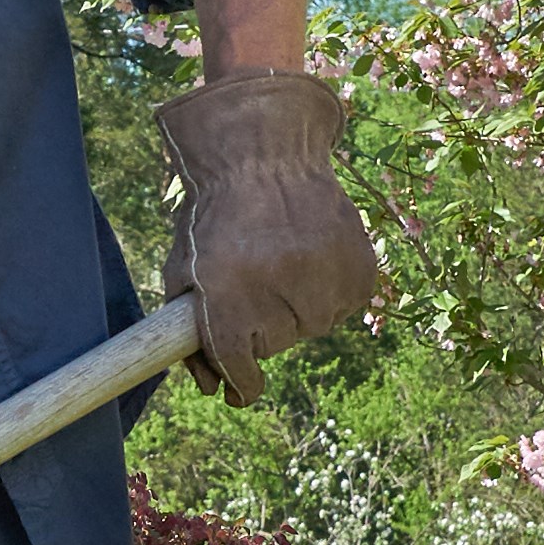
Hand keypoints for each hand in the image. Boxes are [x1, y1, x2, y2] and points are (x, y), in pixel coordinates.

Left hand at [163, 65, 386, 397]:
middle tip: (254, 284)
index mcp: (230, 288)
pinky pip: (344, 304)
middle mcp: (281, 283)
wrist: (265, 154)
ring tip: (284, 264)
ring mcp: (326, 274)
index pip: (240, 361)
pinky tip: (311, 257)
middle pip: (276, 343)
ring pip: (313, 325)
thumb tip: (210, 389)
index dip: (240, 381)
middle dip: (262, 325)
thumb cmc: (215, 218)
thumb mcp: (183, 269)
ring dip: (297, 307)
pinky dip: (327, 290)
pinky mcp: (359, 268)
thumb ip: (188, 332)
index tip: (239, 390)